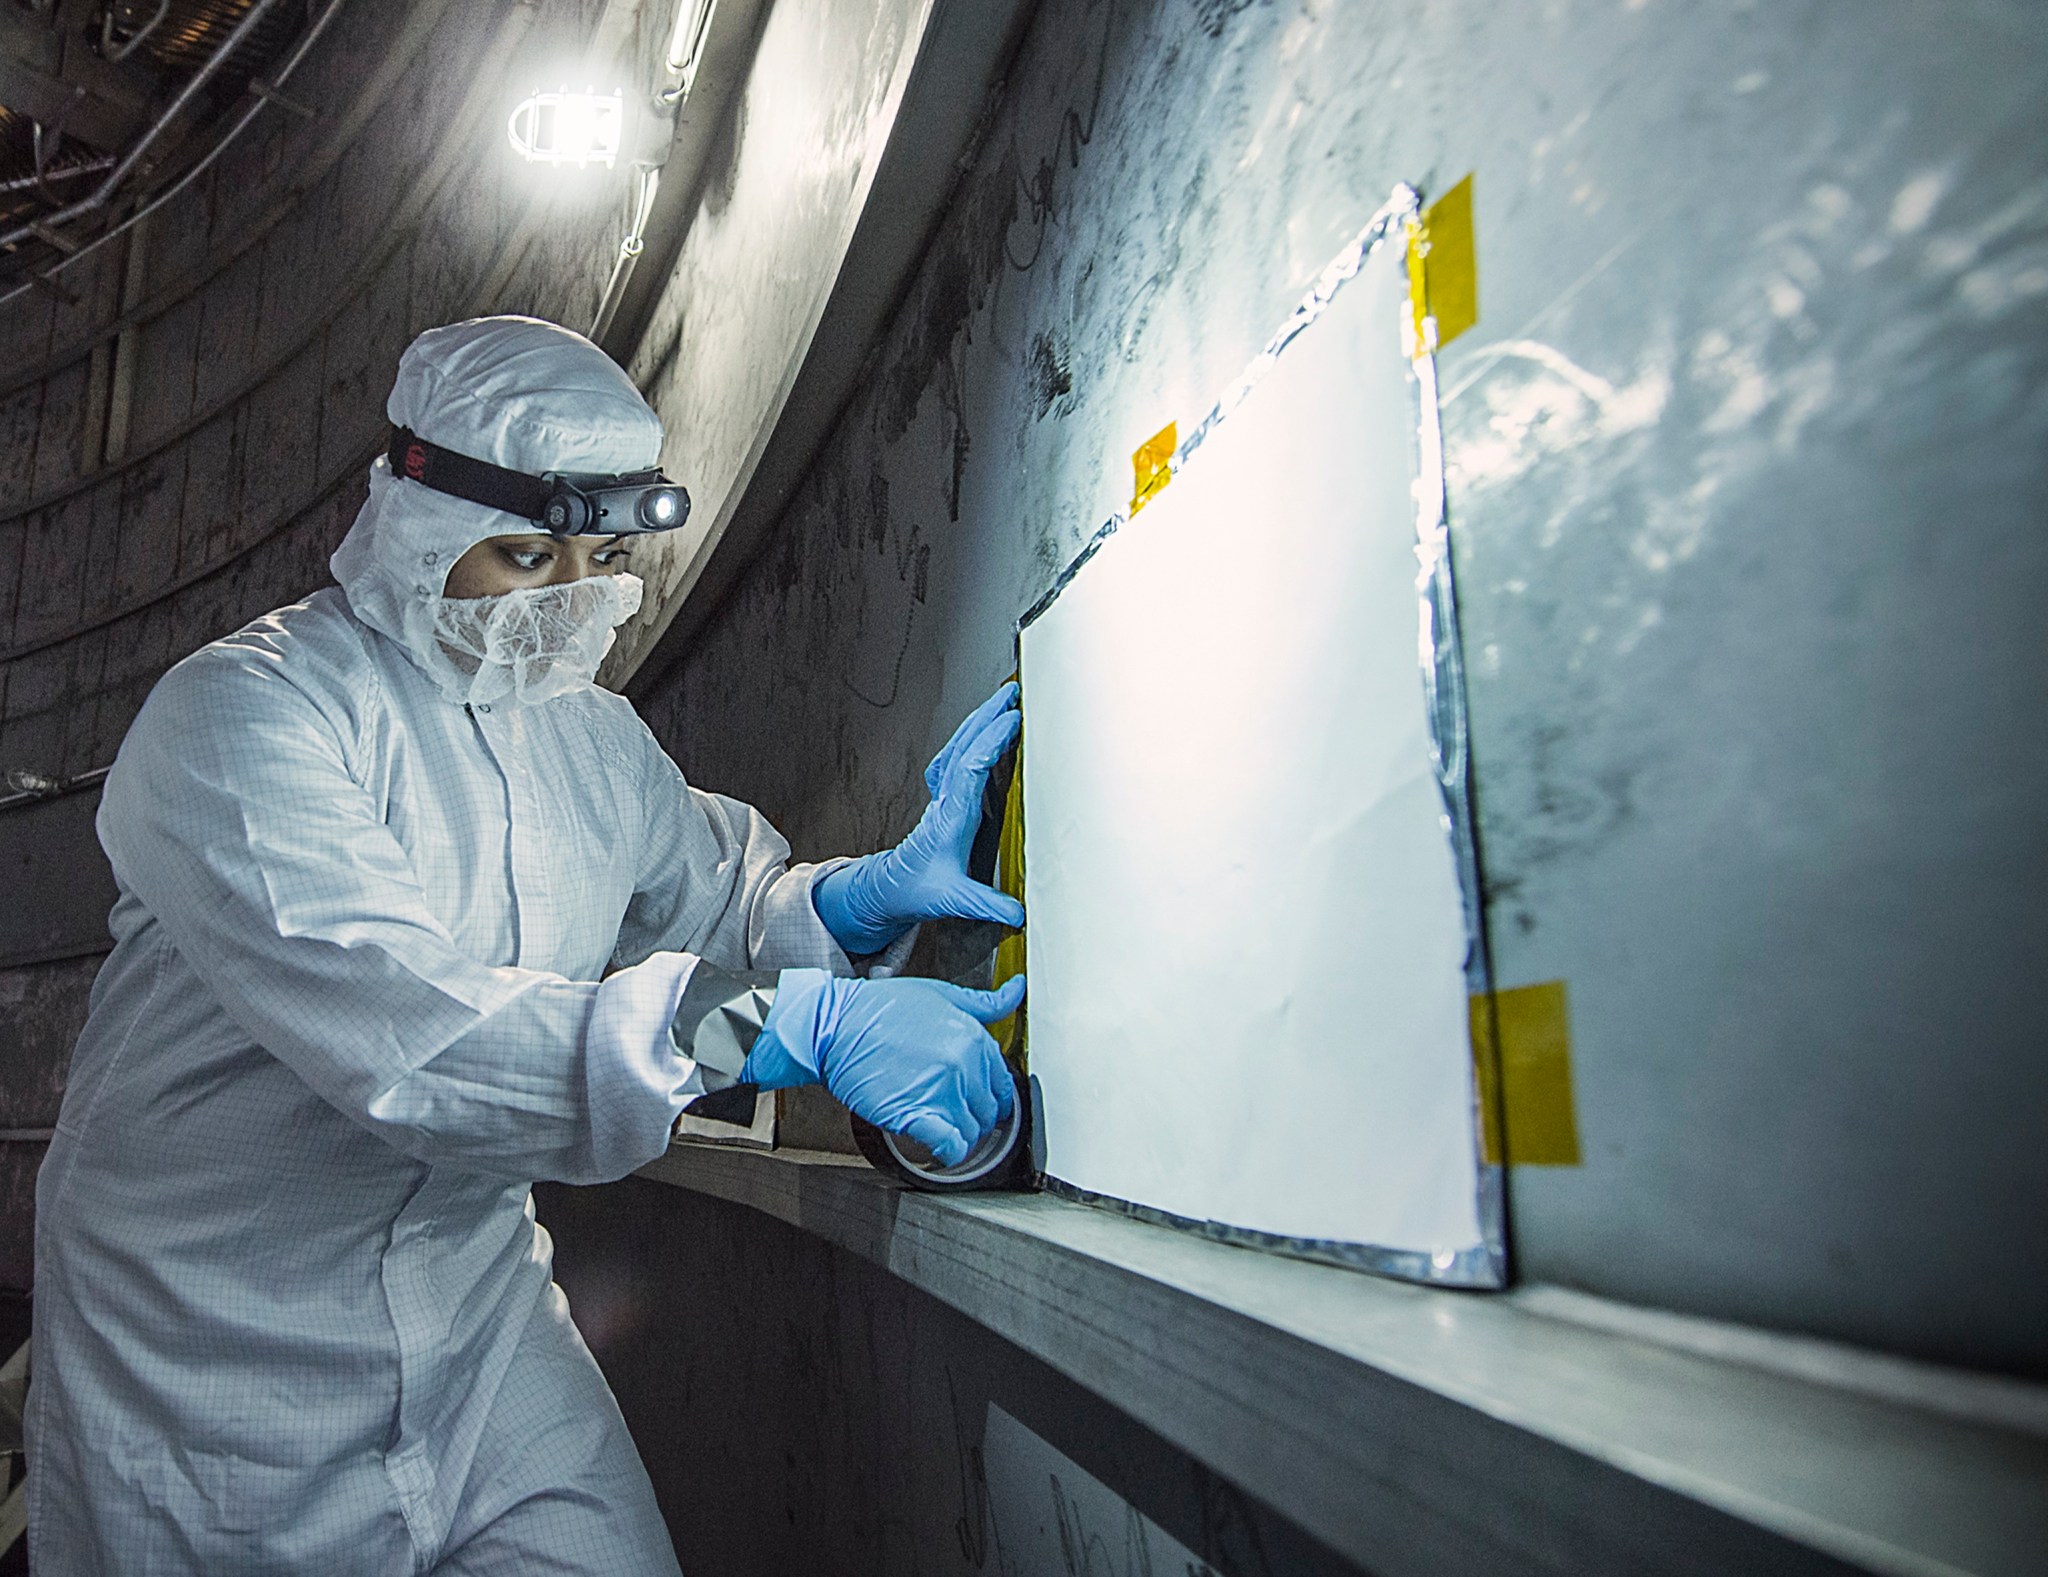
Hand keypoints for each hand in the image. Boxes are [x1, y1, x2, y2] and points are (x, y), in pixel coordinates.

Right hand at [741, 971, 1023, 1165]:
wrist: (834, 1025)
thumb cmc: (881, 1008)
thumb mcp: (941, 993)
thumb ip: (985, 1002)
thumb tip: (1018, 989)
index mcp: (974, 1038)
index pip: (1002, 1084)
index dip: (990, 1097)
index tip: (977, 1100)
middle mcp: (963, 1066)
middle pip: (988, 1112)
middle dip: (975, 1117)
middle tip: (953, 1113)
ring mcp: (941, 1092)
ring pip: (972, 1132)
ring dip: (960, 1136)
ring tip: (942, 1128)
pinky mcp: (915, 1114)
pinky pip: (950, 1147)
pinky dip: (949, 1152)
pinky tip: (939, 1148)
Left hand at [812, 683, 1025, 954]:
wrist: (889, 890)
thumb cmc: (918, 891)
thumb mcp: (954, 900)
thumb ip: (986, 904)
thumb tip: (1020, 914)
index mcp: (950, 818)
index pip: (970, 769)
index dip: (990, 742)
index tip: (1012, 720)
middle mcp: (945, 800)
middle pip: (964, 747)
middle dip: (987, 717)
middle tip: (1012, 693)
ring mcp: (943, 796)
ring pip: (959, 747)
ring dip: (980, 721)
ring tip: (1003, 700)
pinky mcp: (944, 798)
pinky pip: (957, 757)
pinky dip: (972, 738)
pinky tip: (984, 731)